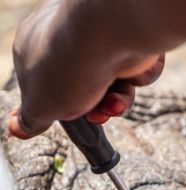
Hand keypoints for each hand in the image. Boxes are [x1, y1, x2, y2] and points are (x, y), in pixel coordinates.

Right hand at [8, 0, 163, 138]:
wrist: (110, 34)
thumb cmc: (68, 66)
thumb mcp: (40, 105)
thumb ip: (32, 119)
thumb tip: (19, 129)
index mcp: (35, 48)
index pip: (45, 84)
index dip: (58, 106)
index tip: (66, 118)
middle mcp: (69, 39)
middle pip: (85, 90)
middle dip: (94, 109)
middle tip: (97, 114)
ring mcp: (102, 40)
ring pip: (114, 86)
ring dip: (116, 101)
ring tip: (114, 101)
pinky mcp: (132, 42)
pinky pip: (138, 73)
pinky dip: (136, 80)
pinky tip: (130, 76)